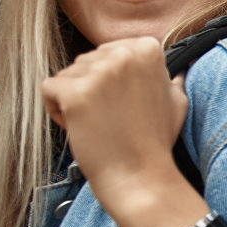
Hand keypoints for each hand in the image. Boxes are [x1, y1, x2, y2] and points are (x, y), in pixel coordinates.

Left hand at [41, 36, 189, 220]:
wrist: (139, 176)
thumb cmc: (155, 142)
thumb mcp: (177, 101)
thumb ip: (168, 77)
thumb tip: (178, 68)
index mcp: (147, 50)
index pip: (109, 51)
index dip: (111, 80)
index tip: (123, 102)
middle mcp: (123, 54)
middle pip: (86, 61)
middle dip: (90, 88)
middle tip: (111, 116)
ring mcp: (98, 72)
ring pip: (67, 75)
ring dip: (74, 100)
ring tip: (97, 123)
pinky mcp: (75, 92)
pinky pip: (49, 89)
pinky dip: (56, 110)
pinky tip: (79, 126)